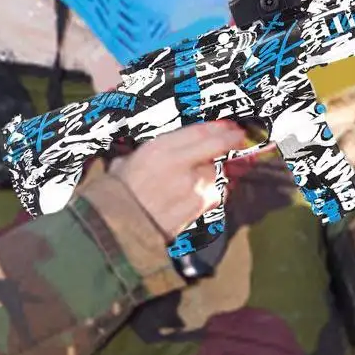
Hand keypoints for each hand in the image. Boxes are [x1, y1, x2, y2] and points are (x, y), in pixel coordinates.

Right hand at [107, 121, 248, 241]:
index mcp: (159, 150)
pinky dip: (214, 191)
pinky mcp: (199, 208)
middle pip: (217, 147)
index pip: (200, 131)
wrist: (117, 229)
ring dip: (218, 171)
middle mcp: (180, 166)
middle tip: (237, 137)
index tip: (229, 125)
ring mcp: (193, 188)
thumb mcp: (127, 161)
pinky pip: (216, 194)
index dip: (220, 127)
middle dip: (231, 141)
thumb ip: (155, 152)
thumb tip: (173, 147)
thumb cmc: (117, 195)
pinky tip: (203, 193)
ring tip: (204, 174)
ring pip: (219, 172)